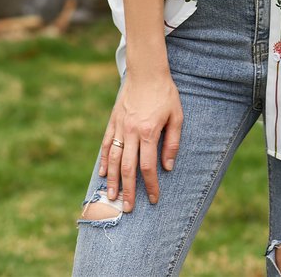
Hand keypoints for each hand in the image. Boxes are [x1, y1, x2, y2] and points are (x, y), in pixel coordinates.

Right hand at [99, 71, 182, 212]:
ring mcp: (120, 126)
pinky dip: (105, 160)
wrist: (146, 71)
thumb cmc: (165, 93)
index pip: (148, 167)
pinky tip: (104, 173)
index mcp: (149, 132)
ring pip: (114, 159)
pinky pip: (106, 144)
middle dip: (129, 191)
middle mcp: (131, 132)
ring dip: (113, 180)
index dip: (151, 186)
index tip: (154, 199)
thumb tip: (168, 166)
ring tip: (112, 197)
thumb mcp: (177, 116)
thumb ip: (172, 142)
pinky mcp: (113, 121)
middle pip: (128, 168)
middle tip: (128, 209)